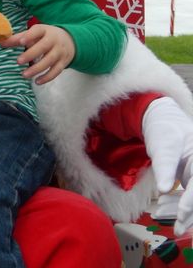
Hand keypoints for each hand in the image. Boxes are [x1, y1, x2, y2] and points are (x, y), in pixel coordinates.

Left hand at [0, 24, 74, 84]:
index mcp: (44, 30)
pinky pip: (56, 71)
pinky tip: (37, 81)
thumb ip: (18, 38)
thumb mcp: (34, 34)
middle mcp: (53, 40)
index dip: (30, 36)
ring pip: (49, 60)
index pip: (38, 31)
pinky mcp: (63, 62)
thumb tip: (1, 43)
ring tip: (24, 75)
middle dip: (31, 54)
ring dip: (37, 69)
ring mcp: (60, 51)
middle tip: (18, 61)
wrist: (70, 40)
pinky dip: (47, 77)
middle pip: (43, 47)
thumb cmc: (45, 36)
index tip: (21, 42)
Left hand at [142, 96, 192, 236]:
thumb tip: (165, 190)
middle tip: (179, 229)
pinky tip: (181, 221)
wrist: (165, 122)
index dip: (192, 201)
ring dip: (192, 215)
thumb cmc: (164, 131)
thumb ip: (164, 167)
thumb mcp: (162, 146)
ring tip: (179, 229)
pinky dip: (189, 210)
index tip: (181, 214)